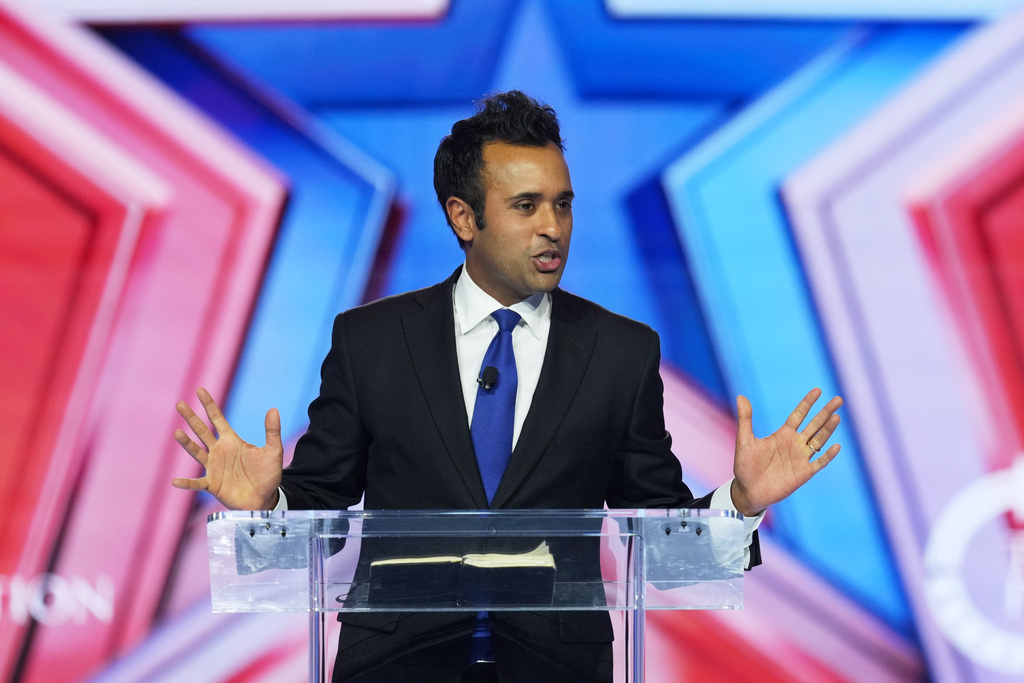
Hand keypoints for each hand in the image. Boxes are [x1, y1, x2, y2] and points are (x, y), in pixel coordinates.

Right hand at [172, 387, 283, 509]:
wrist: (265, 498)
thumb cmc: (268, 475)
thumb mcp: (273, 451)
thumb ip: (272, 431)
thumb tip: (273, 409)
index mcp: (232, 441)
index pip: (218, 419)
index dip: (209, 405)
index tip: (200, 390)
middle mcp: (219, 451)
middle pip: (202, 431)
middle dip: (192, 418)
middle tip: (180, 404)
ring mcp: (214, 467)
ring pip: (196, 452)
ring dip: (187, 443)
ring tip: (177, 433)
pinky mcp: (212, 484)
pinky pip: (196, 483)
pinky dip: (186, 483)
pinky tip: (175, 481)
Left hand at [731, 388, 841, 516]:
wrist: (747, 491)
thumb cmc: (745, 466)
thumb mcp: (744, 440)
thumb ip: (745, 419)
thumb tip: (740, 396)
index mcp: (782, 434)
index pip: (799, 415)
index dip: (808, 403)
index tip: (818, 390)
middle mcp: (795, 444)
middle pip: (814, 425)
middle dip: (825, 412)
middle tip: (838, 400)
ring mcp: (801, 458)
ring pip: (819, 440)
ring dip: (828, 429)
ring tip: (837, 416)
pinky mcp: (803, 473)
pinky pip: (819, 463)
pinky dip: (828, 456)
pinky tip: (836, 446)